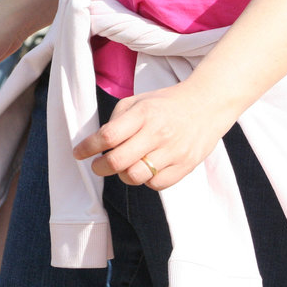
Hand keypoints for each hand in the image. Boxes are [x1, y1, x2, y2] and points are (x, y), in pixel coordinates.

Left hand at [73, 82, 236, 189]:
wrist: (208, 104)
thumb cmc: (165, 104)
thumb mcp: (138, 101)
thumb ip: (116, 121)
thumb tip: (99, 145)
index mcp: (143, 114)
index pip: (108, 136)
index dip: (88, 148)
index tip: (78, 153)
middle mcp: (158, 133)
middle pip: (118, 161)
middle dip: (100, 167)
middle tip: (97, 166)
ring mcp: (173, 151)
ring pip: (135, 176)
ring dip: (122, 175)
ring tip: (124, 166)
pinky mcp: (185, 166)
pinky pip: (156, 184)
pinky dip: (146, 180)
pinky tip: (146, 168)